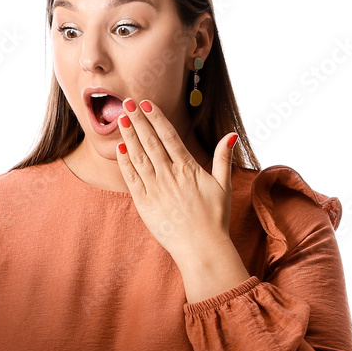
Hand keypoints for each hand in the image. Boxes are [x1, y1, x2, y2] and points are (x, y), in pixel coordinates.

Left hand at [115, 97, 237, 263]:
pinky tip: (120, 149)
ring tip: (121, 118)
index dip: (156, 118)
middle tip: (127, 102)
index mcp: (188, 168)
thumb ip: (223, 158)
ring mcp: (155, 189)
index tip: (146, 103)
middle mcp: (169, 175)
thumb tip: (231, 134)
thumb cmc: (214, 218)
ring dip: (128, 136)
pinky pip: (131, 179)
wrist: (201, 248)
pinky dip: (125, 163)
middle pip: (150, 141)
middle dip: (138, 120)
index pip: (168, 136)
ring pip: (138, 156)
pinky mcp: (144, 204)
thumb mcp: (222, 185)